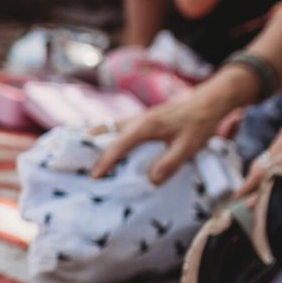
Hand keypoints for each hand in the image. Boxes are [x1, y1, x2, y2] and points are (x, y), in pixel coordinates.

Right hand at [93, 75, 242, 182]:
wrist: (209, 102)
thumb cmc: (200, 124)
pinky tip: (101, 144)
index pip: (118, 146)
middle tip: (72, 163)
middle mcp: (137, 120)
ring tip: (80, 154)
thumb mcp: (189, 147)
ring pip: (108, 127)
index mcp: (145, 127)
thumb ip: (170, 163)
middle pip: (104, 132)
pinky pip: (116, 127)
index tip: (94, 177)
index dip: (105, 162)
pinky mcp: (142, 119)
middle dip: (87, 147)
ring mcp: (138, 118)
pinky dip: (105, 135)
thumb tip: (151, 180)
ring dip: (94, 139)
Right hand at [234, 119, 281, 199]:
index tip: (249, 206)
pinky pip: (275, 144)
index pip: (280, 178)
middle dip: (251, 182)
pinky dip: (267, 156)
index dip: (263, 193)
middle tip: (237, 197)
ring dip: (256, 170)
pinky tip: (263, 167)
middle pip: (268, 165)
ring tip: (246, 186)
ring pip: (268, 154)